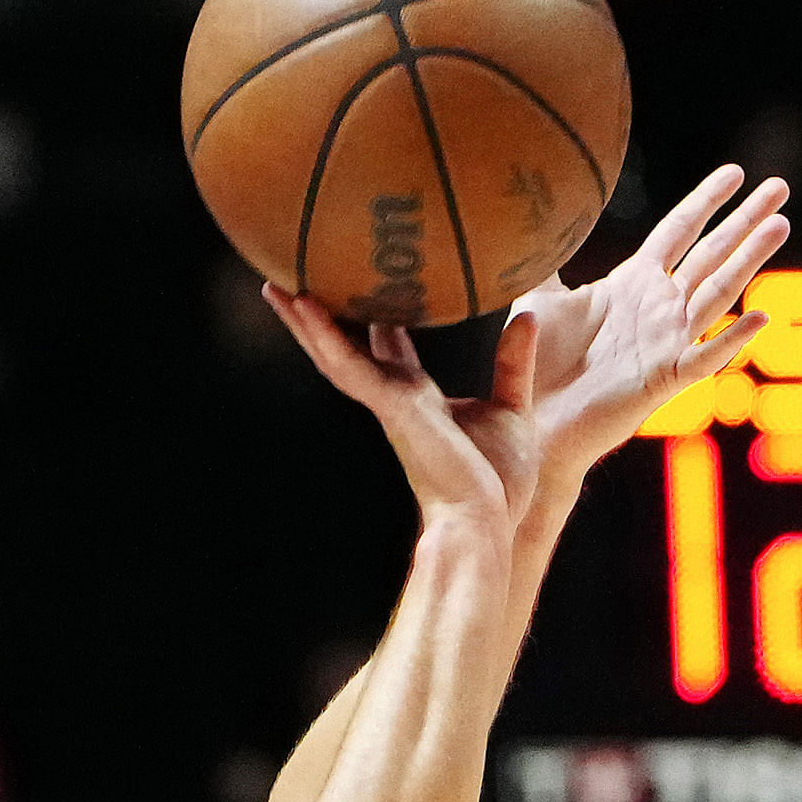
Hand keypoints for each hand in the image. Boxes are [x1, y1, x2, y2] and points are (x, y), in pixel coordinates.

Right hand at [260, 287, 538, 523]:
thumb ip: (512, 364)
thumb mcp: (512, 411)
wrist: (485, 523)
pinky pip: (351, 365)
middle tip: (291, 279)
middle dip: (317, 318)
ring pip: (335, 354)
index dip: (370, 317)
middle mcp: (396, 398)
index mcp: (420, 398)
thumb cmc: (498, 485)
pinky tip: (307, 306)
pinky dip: (327, 336)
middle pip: (346, 348)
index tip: (360, 282)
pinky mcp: (390, 408)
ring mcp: (388, 403)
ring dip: (304, 321)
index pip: (387, 349)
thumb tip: (526, 318)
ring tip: (274, 285)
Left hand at [506, 163, 792, 493]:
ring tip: (780, 226)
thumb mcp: (538, 298)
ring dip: (750, 259)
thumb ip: (546, 258)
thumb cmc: (535, 364)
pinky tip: (760, 317)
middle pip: (712, 253)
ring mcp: (667, 342)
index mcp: (634, 283)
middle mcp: (659, 308)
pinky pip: (705, 357)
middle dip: (746, 220)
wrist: (534, 421)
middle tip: (781, 186)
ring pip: (718, 292)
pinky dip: (733, 339)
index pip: (679, 231)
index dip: (706, 201)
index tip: (736, 173)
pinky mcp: (665, 379)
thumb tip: (540, 216)